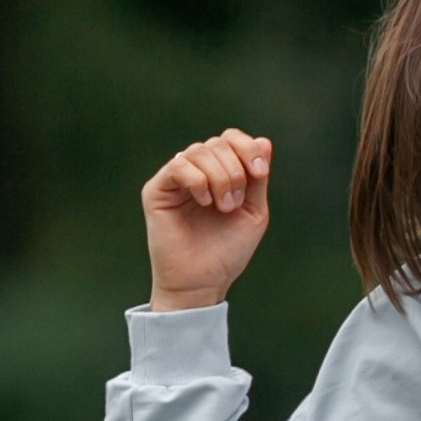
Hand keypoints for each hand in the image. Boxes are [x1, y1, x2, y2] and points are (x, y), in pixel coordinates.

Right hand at [142, 128, 271, 308]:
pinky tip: (204, 201)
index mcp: (219, 173)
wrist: (202, 282)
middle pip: (218, 142)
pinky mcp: (157, 190)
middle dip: (235, 170)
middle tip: (235, 203)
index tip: (260, 173)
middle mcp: (196, 171)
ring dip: (220, 177)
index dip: (248, 148)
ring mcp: (176, 180)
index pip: (231, 139)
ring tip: (223, 207)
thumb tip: (264, 141)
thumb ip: (258, 178)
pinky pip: (178, 166)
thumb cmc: (227, 251)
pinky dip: (197, 179)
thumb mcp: (253, 211)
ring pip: (199, 151)